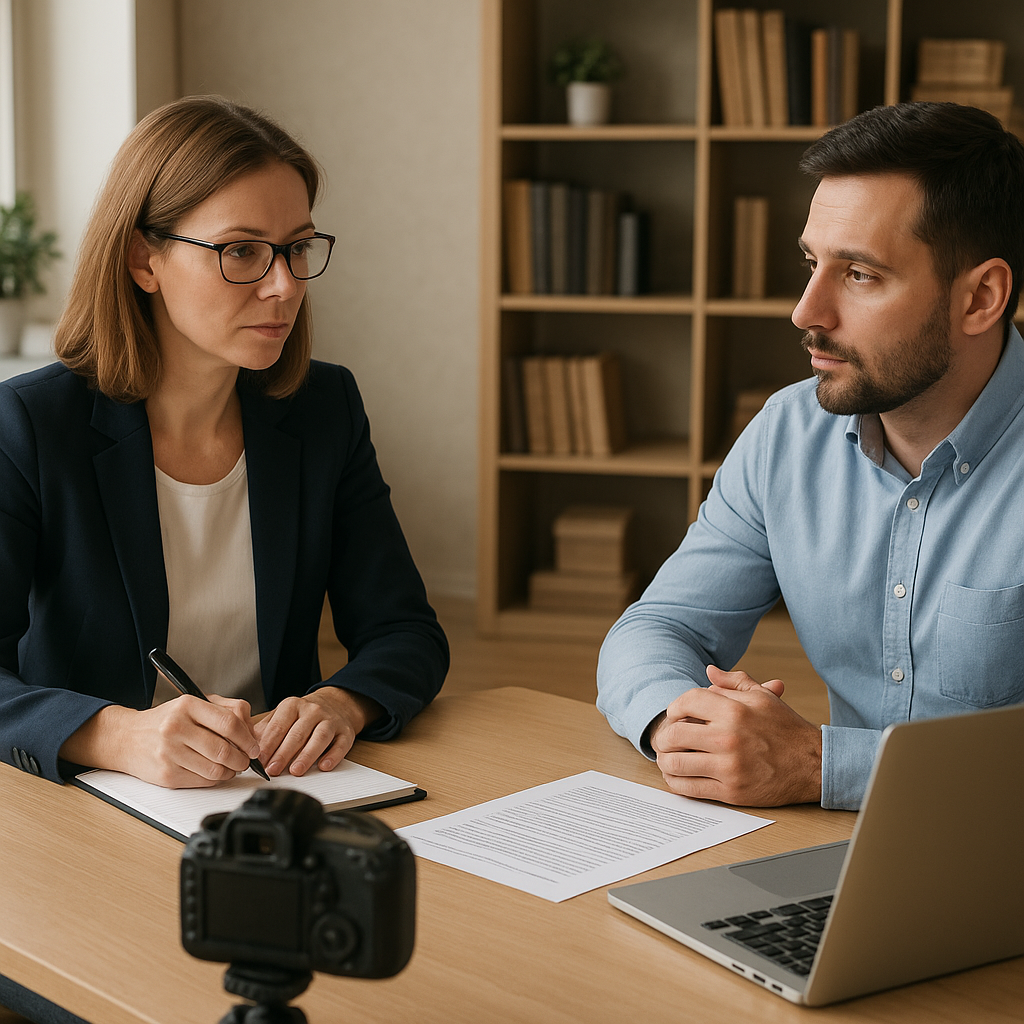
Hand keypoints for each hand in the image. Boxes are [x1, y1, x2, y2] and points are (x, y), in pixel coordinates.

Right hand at [60, 695, 260, 788]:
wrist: (126, 738)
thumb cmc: (166, 720)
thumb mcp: (193, 703)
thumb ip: (226, 709)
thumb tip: (252, 729)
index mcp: (187, 705)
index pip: (229, 722)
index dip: (248, 738)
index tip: (254, 746)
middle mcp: (176, 728)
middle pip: (224, 750)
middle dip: (242, 759)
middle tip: (246, 760)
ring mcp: (169, 753)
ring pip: (216, 770)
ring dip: (231, 772)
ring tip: (231, 766)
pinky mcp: (166, 775)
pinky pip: (203, 782)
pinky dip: (215, 779)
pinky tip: (213, 772)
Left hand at [253, 688, 382, 776]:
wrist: (335, 703)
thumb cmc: (303, 715)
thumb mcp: (282, 715)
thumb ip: (266, 730)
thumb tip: (247, 747)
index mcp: (293, 705)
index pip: (278, 726)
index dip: (268, 744)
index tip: (258, 759)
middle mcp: (313, 710)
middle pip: (297, 733)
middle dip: (283, 753)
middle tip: (272, 770)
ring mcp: (331, 720)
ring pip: (320, 737)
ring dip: (307, 755)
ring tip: (296, 771)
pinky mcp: (346, 732)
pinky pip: (341, 744)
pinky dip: (333, 756)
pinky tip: (324, 766)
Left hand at [648, 666, 821, 806]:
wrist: (814, 764)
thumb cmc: (786, 729)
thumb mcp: (762, 697)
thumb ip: (733, 682)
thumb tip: (709, 671)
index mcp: (734, 710)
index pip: (685, 702)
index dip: (674, 708)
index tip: (675, 715)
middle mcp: (729, 737)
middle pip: (674, 734)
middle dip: (664, 737)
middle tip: (665, 739)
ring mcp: (729, 767)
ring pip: (676, 763)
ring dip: (665, 760)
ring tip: (668, 757)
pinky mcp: (731, 792)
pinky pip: (690, 788)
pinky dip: (675, 782)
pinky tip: (676, 776)